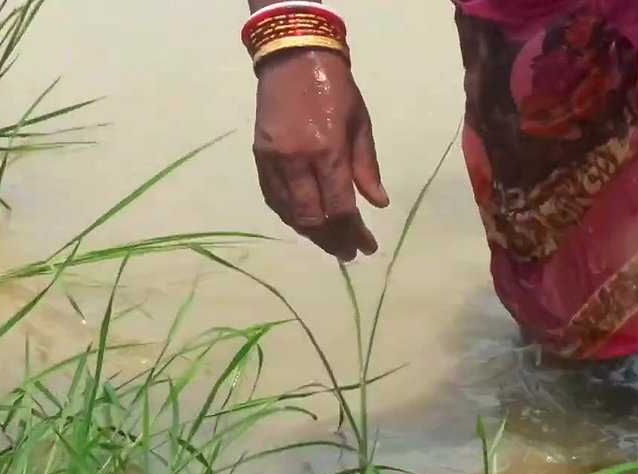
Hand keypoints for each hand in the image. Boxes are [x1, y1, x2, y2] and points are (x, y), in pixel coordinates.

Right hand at [253, 49, 388, 260]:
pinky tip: (305, 222)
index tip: (367, 247)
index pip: (341, 207)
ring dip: (311, 233)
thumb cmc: (336, 88)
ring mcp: (274, 160)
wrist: (293, 58)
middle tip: (348, 252)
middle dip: (333, 241)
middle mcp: (297, 160)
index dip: (354, 233)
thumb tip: (378, 204)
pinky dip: (290, 215)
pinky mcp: (259, 156)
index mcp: (328, 150)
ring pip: (290, 213)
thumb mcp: (361, 124)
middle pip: (313, 218)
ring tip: (330, 241)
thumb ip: (367, 167)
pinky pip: (273, 198)